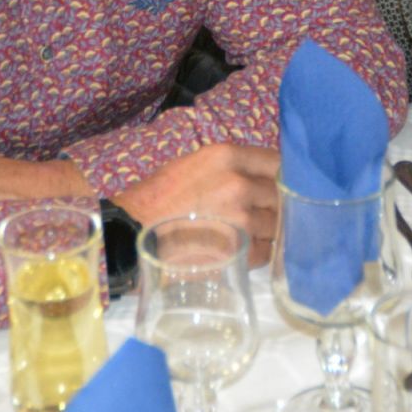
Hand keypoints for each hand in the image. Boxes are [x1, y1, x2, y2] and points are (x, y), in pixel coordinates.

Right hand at [112, 144, 281, 264]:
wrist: (131, 235)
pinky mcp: (239, 250)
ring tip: (246, 235)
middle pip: (280, 195)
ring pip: (276, 225)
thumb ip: (229, 167)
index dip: (279, 177)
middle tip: (259, 215)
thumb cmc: (158, 198)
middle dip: (272, 206)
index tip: (276, 186)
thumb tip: (261, 176)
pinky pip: (265, 252)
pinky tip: (240, 252)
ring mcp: (242, 219)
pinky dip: (258, 254)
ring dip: (267, 232)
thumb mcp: (193, 165)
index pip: (277, 162)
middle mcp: (239, 184)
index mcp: (227, 157)